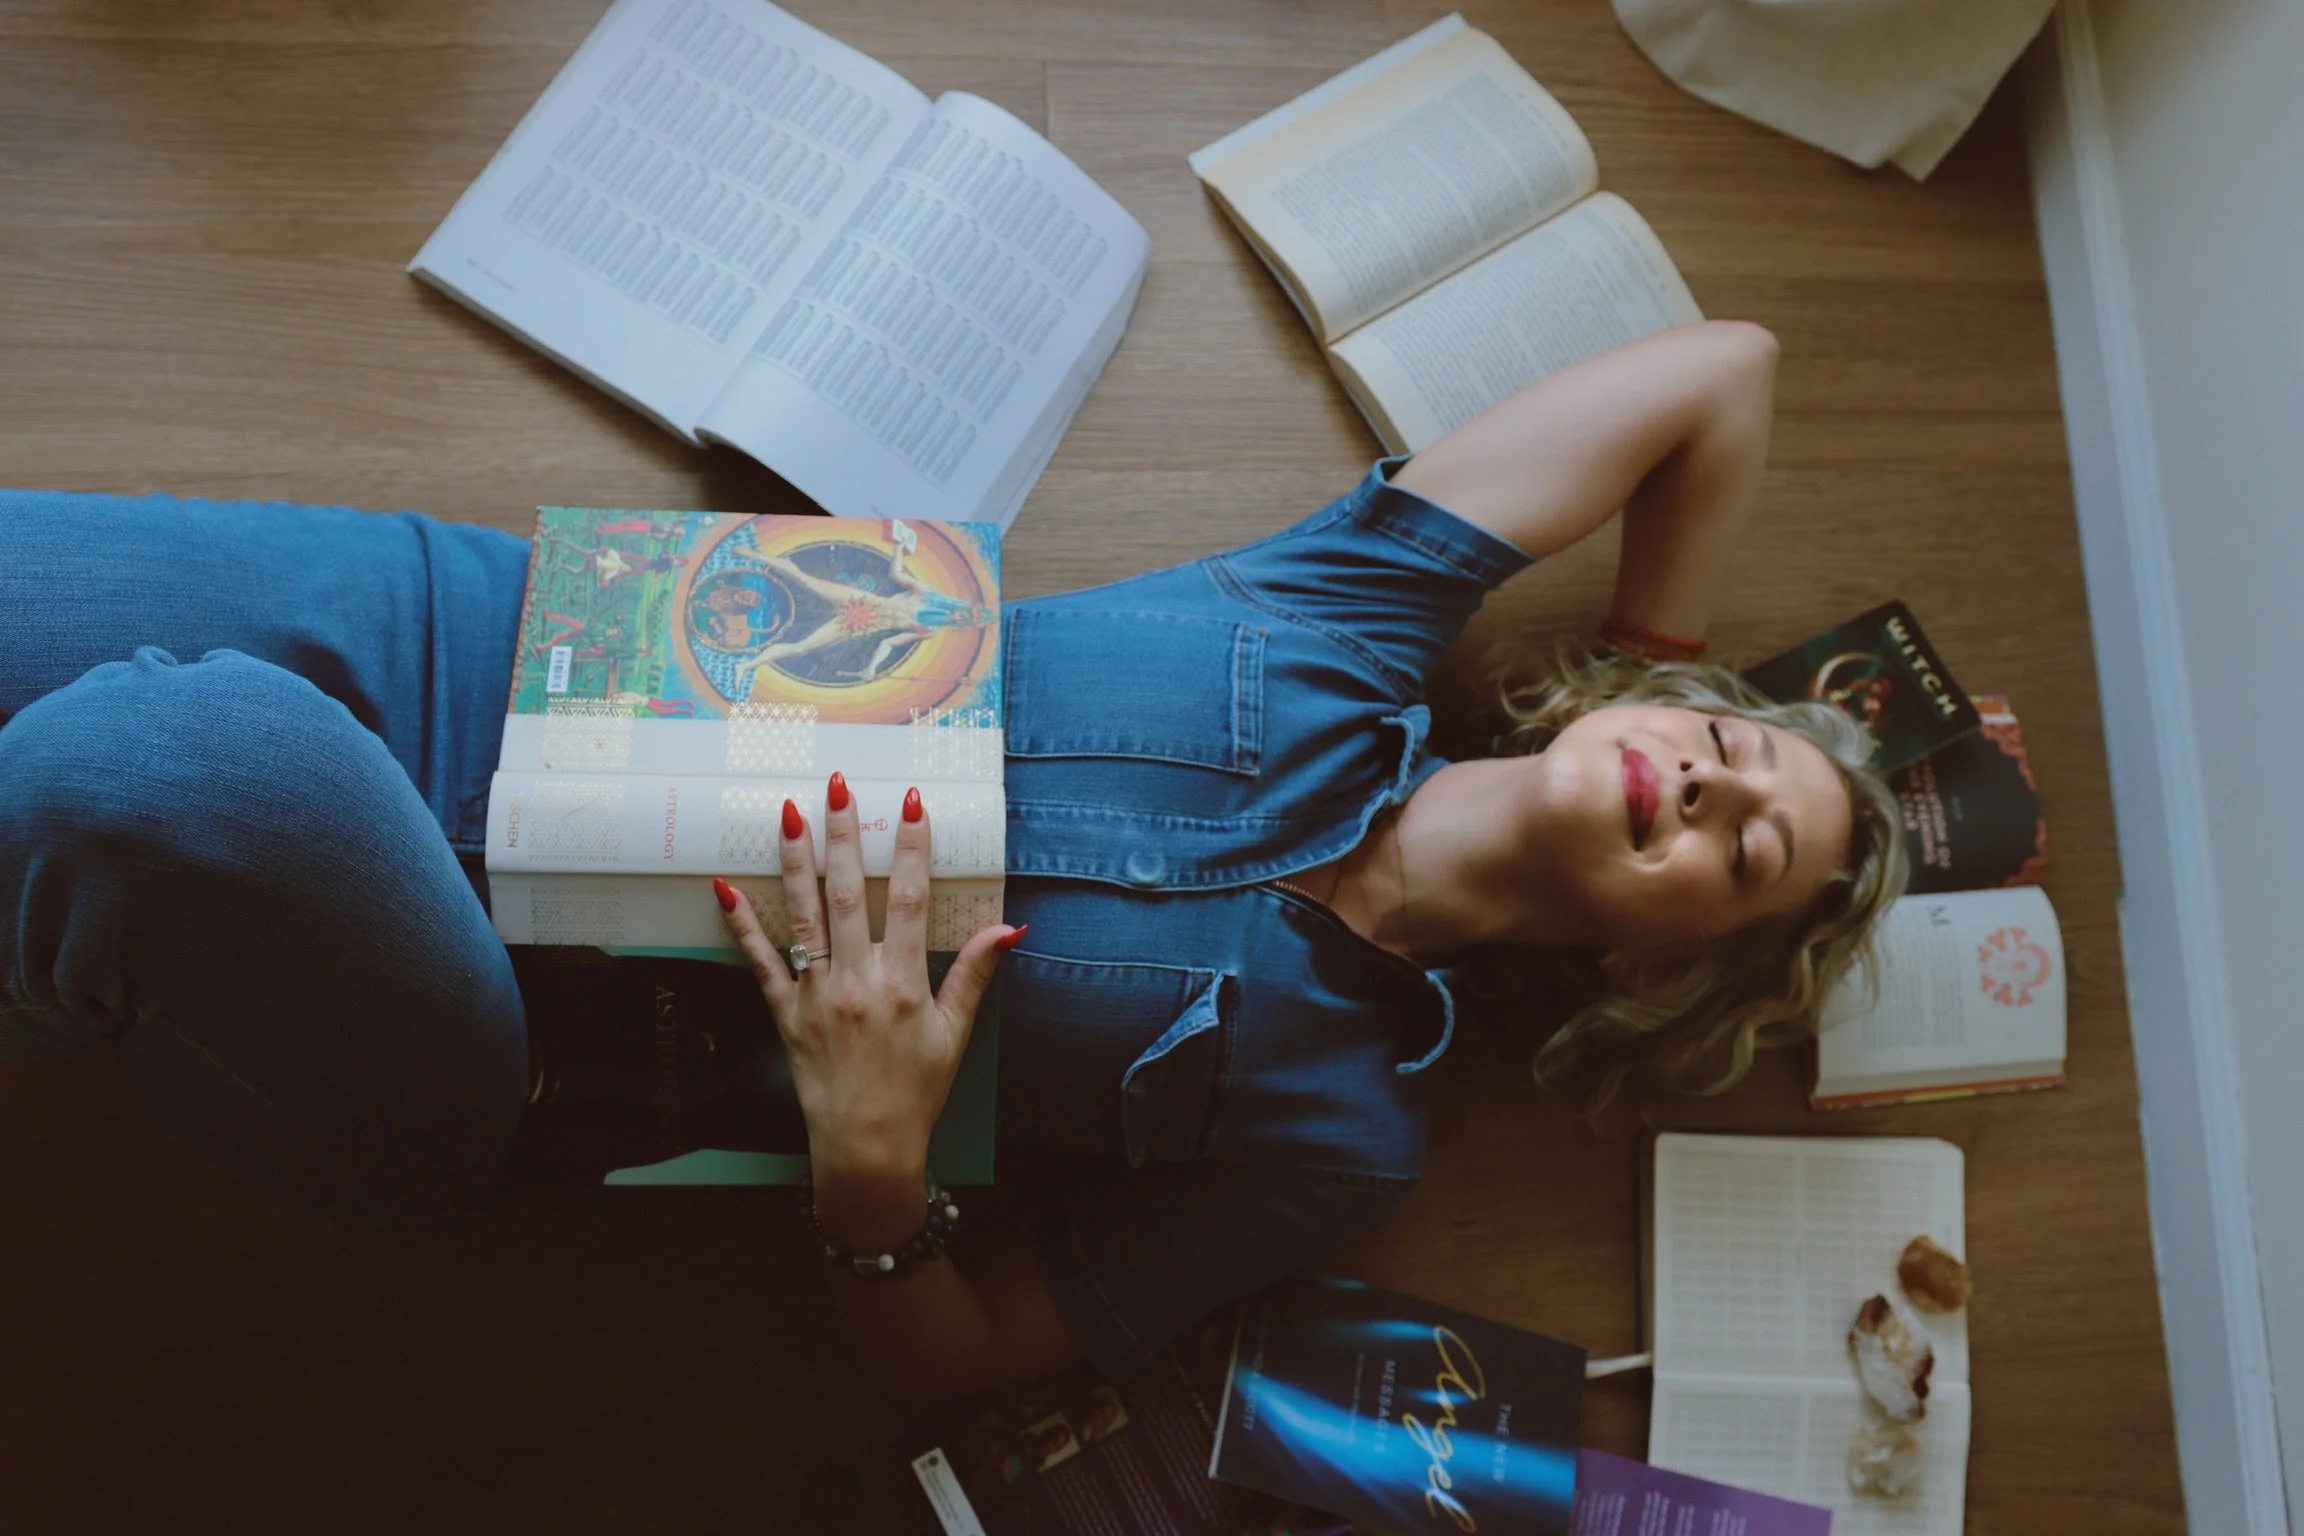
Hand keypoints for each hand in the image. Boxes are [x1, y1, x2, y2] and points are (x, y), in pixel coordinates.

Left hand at [715, 775, 1016, 1181]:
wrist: (867, 1147)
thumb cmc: (917, 1092)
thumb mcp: (955, 1034)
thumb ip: (975, 974)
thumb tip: (1010, 928)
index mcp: (904, 981)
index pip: (912, 898)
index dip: (912, 847)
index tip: (911, 803)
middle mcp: (858, 979)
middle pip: (851, 892)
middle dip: (845, 834)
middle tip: (837, 785)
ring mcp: (816, 994)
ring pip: (804, 914)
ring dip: (795, 861)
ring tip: (787, 813)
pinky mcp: (785, 1013)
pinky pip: (760, 962)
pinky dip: (742, 925)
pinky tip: (725, 888)